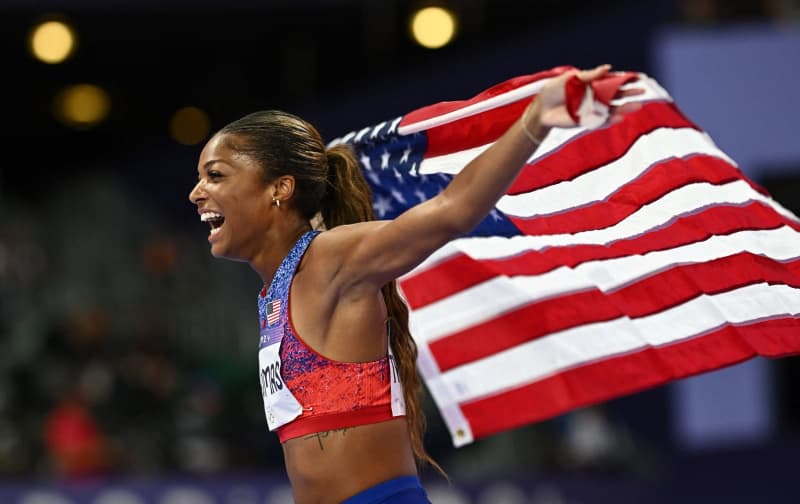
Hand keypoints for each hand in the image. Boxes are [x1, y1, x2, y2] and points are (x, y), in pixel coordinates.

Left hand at [524, 64, 642, 133]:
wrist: (541, 109)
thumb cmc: (553, 91)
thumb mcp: (570, 78)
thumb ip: (588, 75)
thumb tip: (608, 68)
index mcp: (592, 84)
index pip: (612, 80)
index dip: (625, 79)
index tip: (638, 78)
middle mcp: (594, 96)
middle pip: (615, 95)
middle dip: (629, 93)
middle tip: (642, 92)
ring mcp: (591, 109)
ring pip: (611, 109)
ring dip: (624, 108)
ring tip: (637, 106)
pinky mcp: (586, 121)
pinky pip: (600, 121)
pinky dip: (609, 120)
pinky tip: (619, 118)